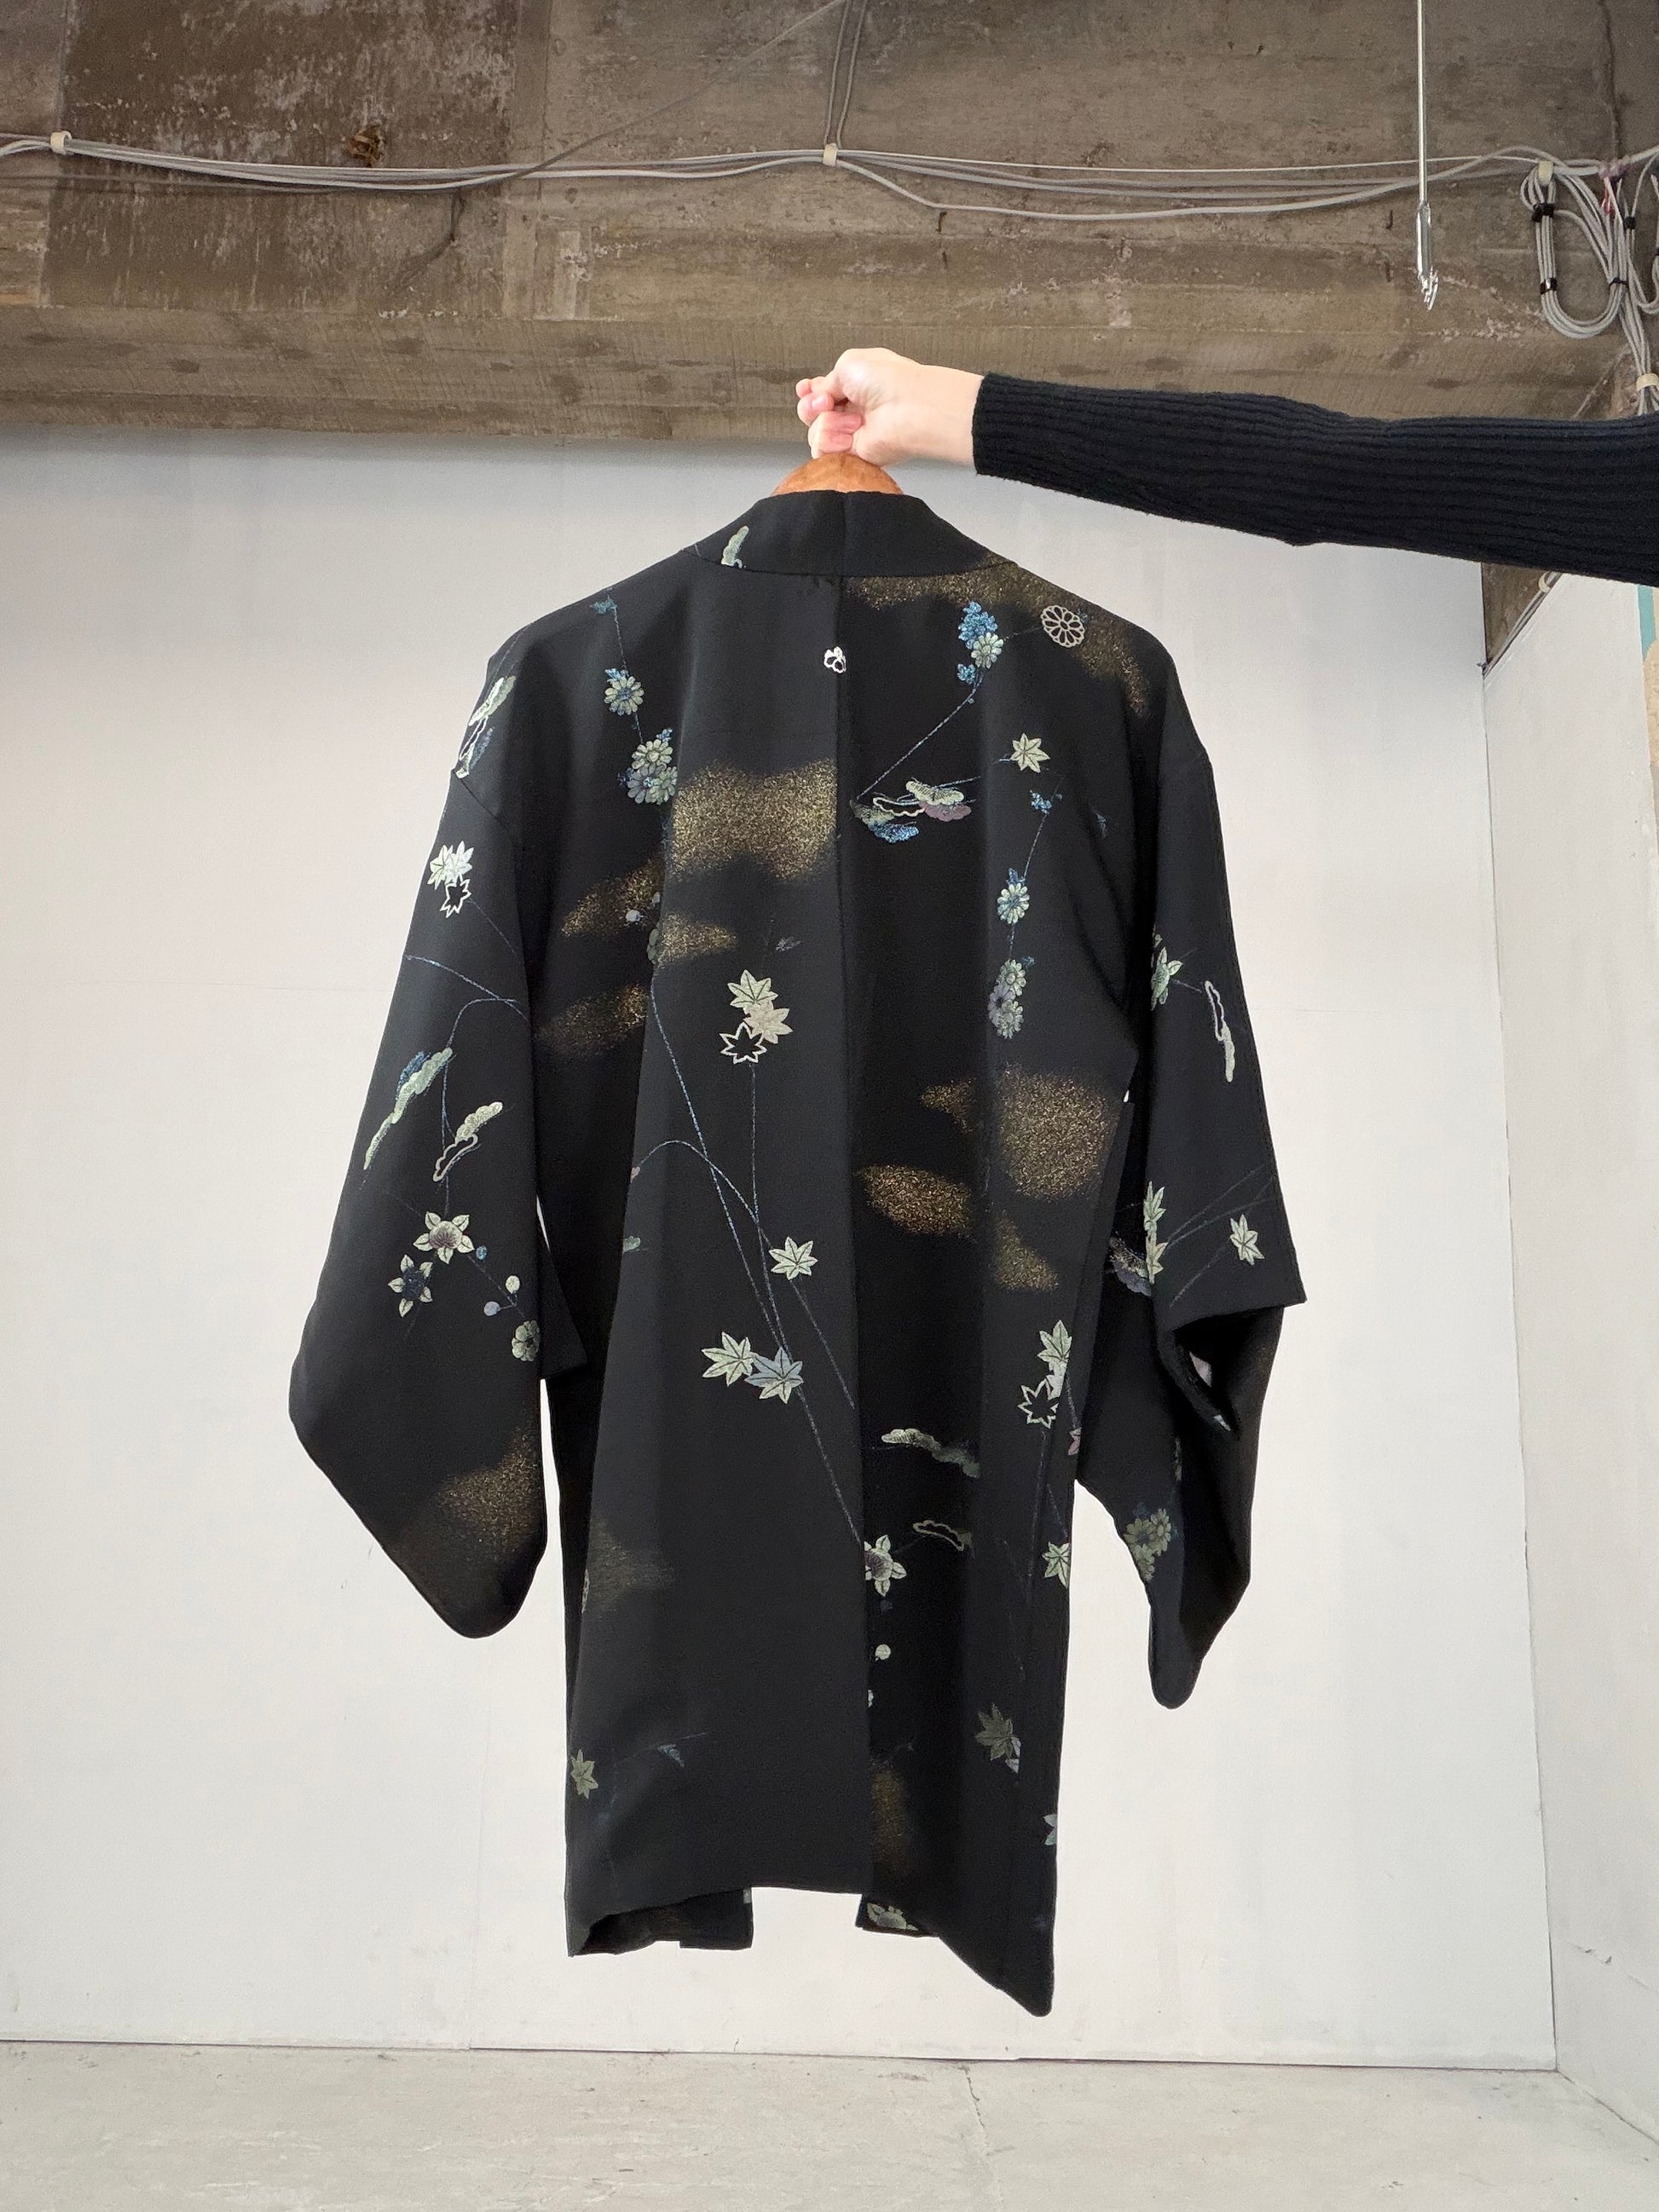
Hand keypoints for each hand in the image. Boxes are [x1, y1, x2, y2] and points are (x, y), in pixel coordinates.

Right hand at [794, 348, 982, 467]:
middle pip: (812, 413)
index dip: (809, 393)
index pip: (821, 392)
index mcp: (853, 384)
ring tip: (852, 419)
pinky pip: (823, 452)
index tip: (805, 390)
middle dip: (811, 407)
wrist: (907, 408)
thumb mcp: (847, 365)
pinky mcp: (853, 454)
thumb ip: (825, 383)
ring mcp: (851, 432)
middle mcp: (852, 408)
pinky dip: (830, 442)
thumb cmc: (886, 380)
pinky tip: (849, 436)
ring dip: (827, 423)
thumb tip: (815, 395)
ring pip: (816, 432)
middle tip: (825, 403)